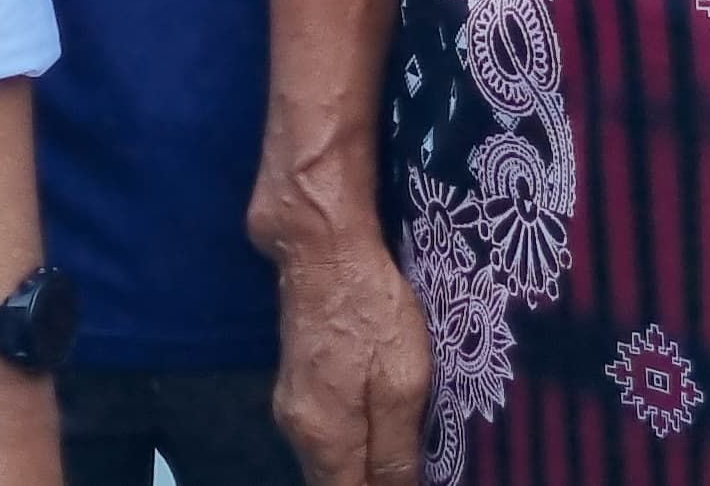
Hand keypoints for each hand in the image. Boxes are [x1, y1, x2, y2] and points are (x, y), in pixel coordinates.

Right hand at [270, 240, 431, 485]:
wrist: (321, 247)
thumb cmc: (371, 314)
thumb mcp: (401, 384)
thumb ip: (396, 450)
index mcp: (326, 441)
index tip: (413, 483)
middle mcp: (298, 431)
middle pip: (336, 482)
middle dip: (373, 483)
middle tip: (417, 473)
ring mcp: (292, 403)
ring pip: (331, 458)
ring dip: (364, 465)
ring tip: (406, 457)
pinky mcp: (297, 379)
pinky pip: (328, 431)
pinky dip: (354, 440)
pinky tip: (382, 425)